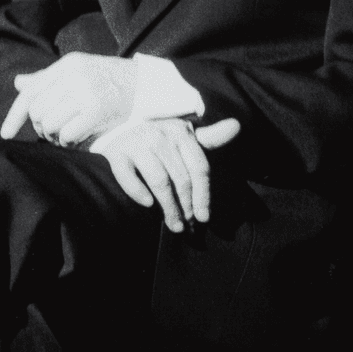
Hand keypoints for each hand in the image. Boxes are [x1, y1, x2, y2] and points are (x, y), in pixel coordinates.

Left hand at [0, 53, 137, 146]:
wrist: (147, 84)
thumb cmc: (109, 80)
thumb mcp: (78, 72)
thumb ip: (48, 79)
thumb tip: (19, 83)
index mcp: (66, 65)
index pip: (30, 92)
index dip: (14, 116)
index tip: (5, 134)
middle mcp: (73, 75)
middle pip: (37, 111)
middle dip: (41, 128)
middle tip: (54, 133)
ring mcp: (86, 91)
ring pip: (50, 124)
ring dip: (55, 137)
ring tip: (66, 137)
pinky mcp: (98, 109)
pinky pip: (68, 134)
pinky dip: (69, 142)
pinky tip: (77, 140)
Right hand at [93, 117, 240, 232]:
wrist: (116, 132)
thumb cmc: (157, 141)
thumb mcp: (183, 138)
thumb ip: (209, 138)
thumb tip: (236, 126)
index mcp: (180, 131)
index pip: (199, 168)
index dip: (203, 195)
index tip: (204, 217)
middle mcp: (159, 134)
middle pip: (181, 178)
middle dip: (186, 206)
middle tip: (188, 225)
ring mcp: (136, 142)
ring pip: (159, 180)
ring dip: (168, 207)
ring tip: (174, 225)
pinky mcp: (116, 153)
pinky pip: (128, 176)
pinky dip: (138, 192)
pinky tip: (148, 205)